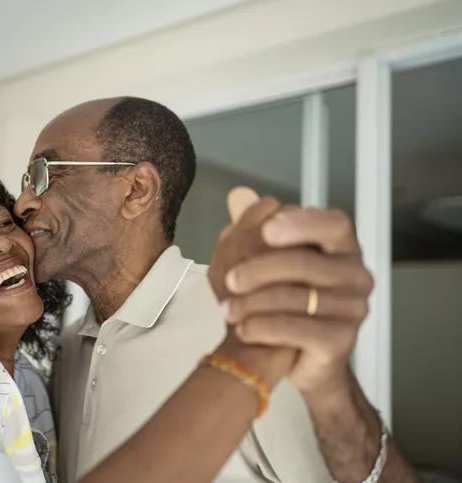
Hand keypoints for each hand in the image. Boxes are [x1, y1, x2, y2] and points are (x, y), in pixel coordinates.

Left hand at [222, 198, 373, 398]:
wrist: (297, 358)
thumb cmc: (283, 302)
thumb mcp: (264, 260)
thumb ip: (254, 226)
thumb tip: (238, 195)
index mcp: (341, 248)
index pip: (334, 225)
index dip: (302, 224)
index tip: (266, 231)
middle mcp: (356, 276)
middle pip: (308, 263)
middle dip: (261, 269)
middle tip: (229, 279)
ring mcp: (353, 310)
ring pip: (297, 298)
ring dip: (253, 303)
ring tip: (225, 309)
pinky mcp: (341, 342)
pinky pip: (298, 329)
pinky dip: (263, 327)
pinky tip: (243, 328)